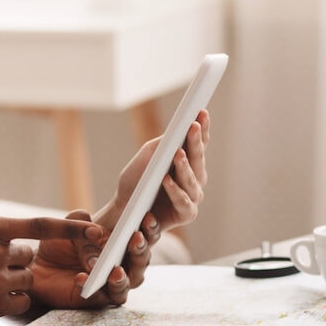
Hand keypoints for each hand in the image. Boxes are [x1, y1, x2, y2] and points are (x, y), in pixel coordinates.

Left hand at [29, 210, 140, 308]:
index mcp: (121, 242)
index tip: (147, 216)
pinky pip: (103, 296)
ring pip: (129, 283)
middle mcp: (122, 263)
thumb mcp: (67, 226)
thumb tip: (96, 232)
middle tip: (135, 239)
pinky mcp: (98, 299)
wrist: (39, 267)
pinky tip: (81, 277)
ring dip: (123, 276)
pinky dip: (94, 287)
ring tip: (115, 269)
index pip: (143, 235)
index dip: (150, 227)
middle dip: (141, 250)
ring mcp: (112, 283)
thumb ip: (81, 222)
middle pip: (142, 261)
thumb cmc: (59, 243)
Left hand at [93, 109, 210, 286]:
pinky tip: (167, 180)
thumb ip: (162, 145)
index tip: (201, 111)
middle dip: (196, 141)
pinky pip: (183, 202)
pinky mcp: (185, 214)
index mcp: (187, 163)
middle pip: (198, 158)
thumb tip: (177, 130)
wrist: (123, 209)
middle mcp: (194, 179)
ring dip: (185, 166)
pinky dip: (175, 191)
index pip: (198, 143)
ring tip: (178, 153)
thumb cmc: (137, 182)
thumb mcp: (147, 158)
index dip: (202, 128)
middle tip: (193, 125)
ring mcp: (192, 197)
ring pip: (192, 180)